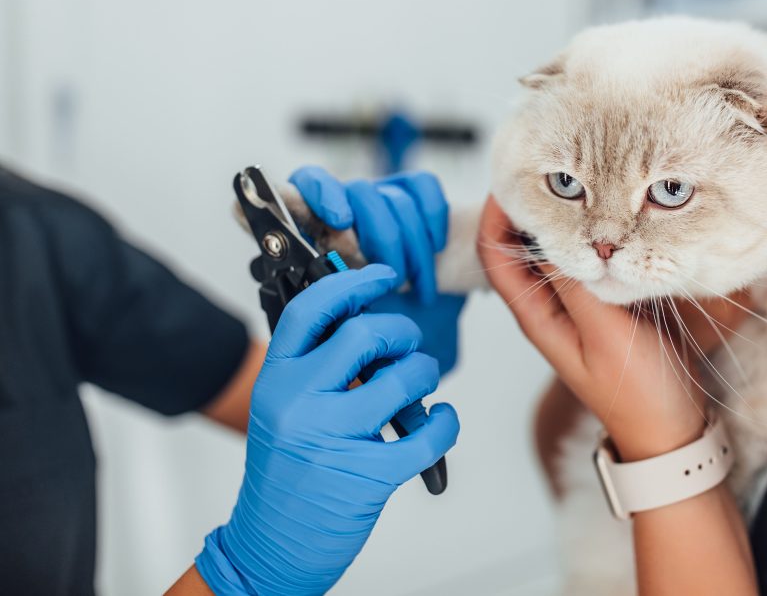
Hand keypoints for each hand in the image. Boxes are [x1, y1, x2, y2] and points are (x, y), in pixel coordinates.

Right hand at [195, 265, 458, 595]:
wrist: (269, 546)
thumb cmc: (285, 473)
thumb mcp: (283, 408)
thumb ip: (315, 366)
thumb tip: (365, 320)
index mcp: (275, 379)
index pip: (311, 311)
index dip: (352, 284)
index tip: (383, 274)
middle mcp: (298, 403)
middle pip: (364, 335)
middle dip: (400, 333)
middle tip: (405, 348)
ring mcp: (332, 439)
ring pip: (402, 379)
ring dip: (423, 375)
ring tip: (417, 388)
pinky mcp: (367, 476)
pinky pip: (427, 434)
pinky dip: (445, 423)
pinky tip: (439, 421)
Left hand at [289, 166, 449, 303]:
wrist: (418, 295)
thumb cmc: (374, 297)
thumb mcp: (348, 292)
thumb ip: (335, 270)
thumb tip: (336, 256)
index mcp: (321, 219)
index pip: (310, 181)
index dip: (322, 194)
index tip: (341, 220)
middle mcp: (349, 198)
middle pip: (362, 193)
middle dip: (384, 239)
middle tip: (395, 278)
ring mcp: (382, 189)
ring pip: (399, 200)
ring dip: (415, 249)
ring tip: (420, 284)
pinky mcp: (415, 187)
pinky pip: (424, 185)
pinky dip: (433, 219)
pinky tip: (436, 246)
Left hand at [477, 196, 705, 461]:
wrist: (672, 429)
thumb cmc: (638, 391)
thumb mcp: (605, 333)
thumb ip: (576, 285)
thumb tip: (551, 233)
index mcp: (536, 315)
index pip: (495, 253)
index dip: (497, 212)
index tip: (517, 175)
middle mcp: (548, 305)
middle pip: (519, 244)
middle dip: (529, 205)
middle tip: (555, 166)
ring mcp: (576, 303)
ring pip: (555, 249)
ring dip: (562, 218)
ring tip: (586, 182)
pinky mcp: (603, 303)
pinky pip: (586, 260)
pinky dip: (591, 236)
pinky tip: (612, 216)